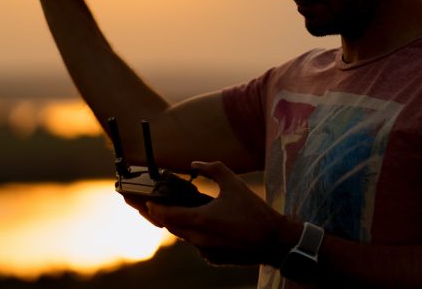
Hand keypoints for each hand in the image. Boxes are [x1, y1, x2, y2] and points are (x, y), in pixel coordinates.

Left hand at [145, 161, 300, 265]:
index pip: (165, 215)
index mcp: (199, 220)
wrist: (275, 241)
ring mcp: (206, 251)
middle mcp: (198, 239)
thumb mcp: (233, 183)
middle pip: (171, 227)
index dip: (153, 208)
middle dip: (162, 215)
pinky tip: (203, 223)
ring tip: (180, 210)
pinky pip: (198, 244)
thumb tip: (195, 164)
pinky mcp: (214, 258)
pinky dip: (196, 233)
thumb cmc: (254, 212)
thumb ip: (212, 169)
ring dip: (180, 224)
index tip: (146, 201)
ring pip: (184, 236)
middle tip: (156, 204)